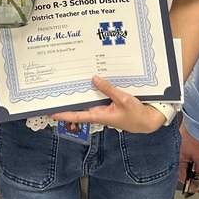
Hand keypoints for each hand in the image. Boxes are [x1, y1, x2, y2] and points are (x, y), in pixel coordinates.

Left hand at [49, 75, 164, 133]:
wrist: (148, 120)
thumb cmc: (136, 115)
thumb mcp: (123, 99)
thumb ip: (108, 89)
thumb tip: (94, 79)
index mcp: (99, 115)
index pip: (76, 115)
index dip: (63, 114)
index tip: (50, 112)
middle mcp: (98, 112)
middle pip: (80, 106)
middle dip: (68, 100)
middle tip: (55, 91)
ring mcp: (103, 108)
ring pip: (89, 100)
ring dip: (81, 93)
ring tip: (68, 83)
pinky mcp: (109, 104)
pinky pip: (98, 96)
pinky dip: (94, 89)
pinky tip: (91, 81)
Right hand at [179, 124, 198, 183]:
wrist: (195, 123)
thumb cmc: (194, 136)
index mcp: (176, 160)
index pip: (182, 178)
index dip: (190, 184)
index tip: (196, 186)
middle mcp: (173, 156)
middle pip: (181, 172)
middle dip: (191, 176)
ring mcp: (176, 151)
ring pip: (183, 165)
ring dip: (191, 168)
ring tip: (198, 164)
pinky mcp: (178, 147)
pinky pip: (183, 158)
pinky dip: (190, 161)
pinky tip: (196, 158)